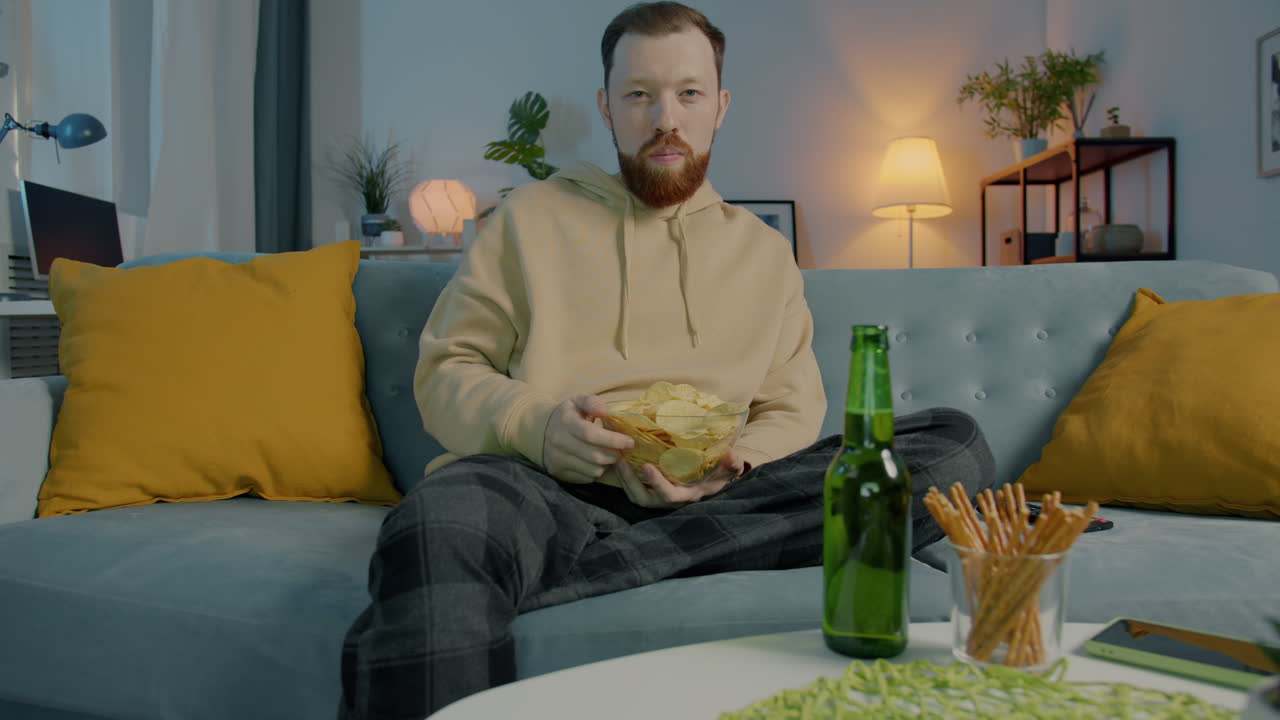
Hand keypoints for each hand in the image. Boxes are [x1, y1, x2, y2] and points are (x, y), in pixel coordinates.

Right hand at [542, 394, 633, 483]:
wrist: (540, 430)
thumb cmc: (568, 415)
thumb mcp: (578, 401)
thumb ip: (592, 402)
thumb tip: (605, 411)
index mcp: (565, 422)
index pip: (591, 435)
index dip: (613, 440)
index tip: (630, 442)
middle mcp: (558, 441)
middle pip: (594, 455)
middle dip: (614, 455)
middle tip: (622, 451)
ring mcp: (556, 459)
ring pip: (592, 469)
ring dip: (607, 464)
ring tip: (610, 456)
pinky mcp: (558, 472)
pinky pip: (586, 478)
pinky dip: (596, 471)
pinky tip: (597, 462)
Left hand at [614, 449, 744, 508]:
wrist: (714, 479)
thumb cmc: (720, 473)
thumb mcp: (728, 468)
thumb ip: (732, 464)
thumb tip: (732, 456)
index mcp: (687, 495)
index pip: (669, 495)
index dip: (657, 483)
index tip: (647, 466)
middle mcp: (671, 499)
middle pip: (644, 499)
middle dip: (629, 482)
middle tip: (620, 461)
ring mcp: (659, 496)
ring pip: (636, 495)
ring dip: (624, 479)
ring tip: (616, 459)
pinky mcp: (651, 490)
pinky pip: (634, 488)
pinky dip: (625, 477)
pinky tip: (619, 459)